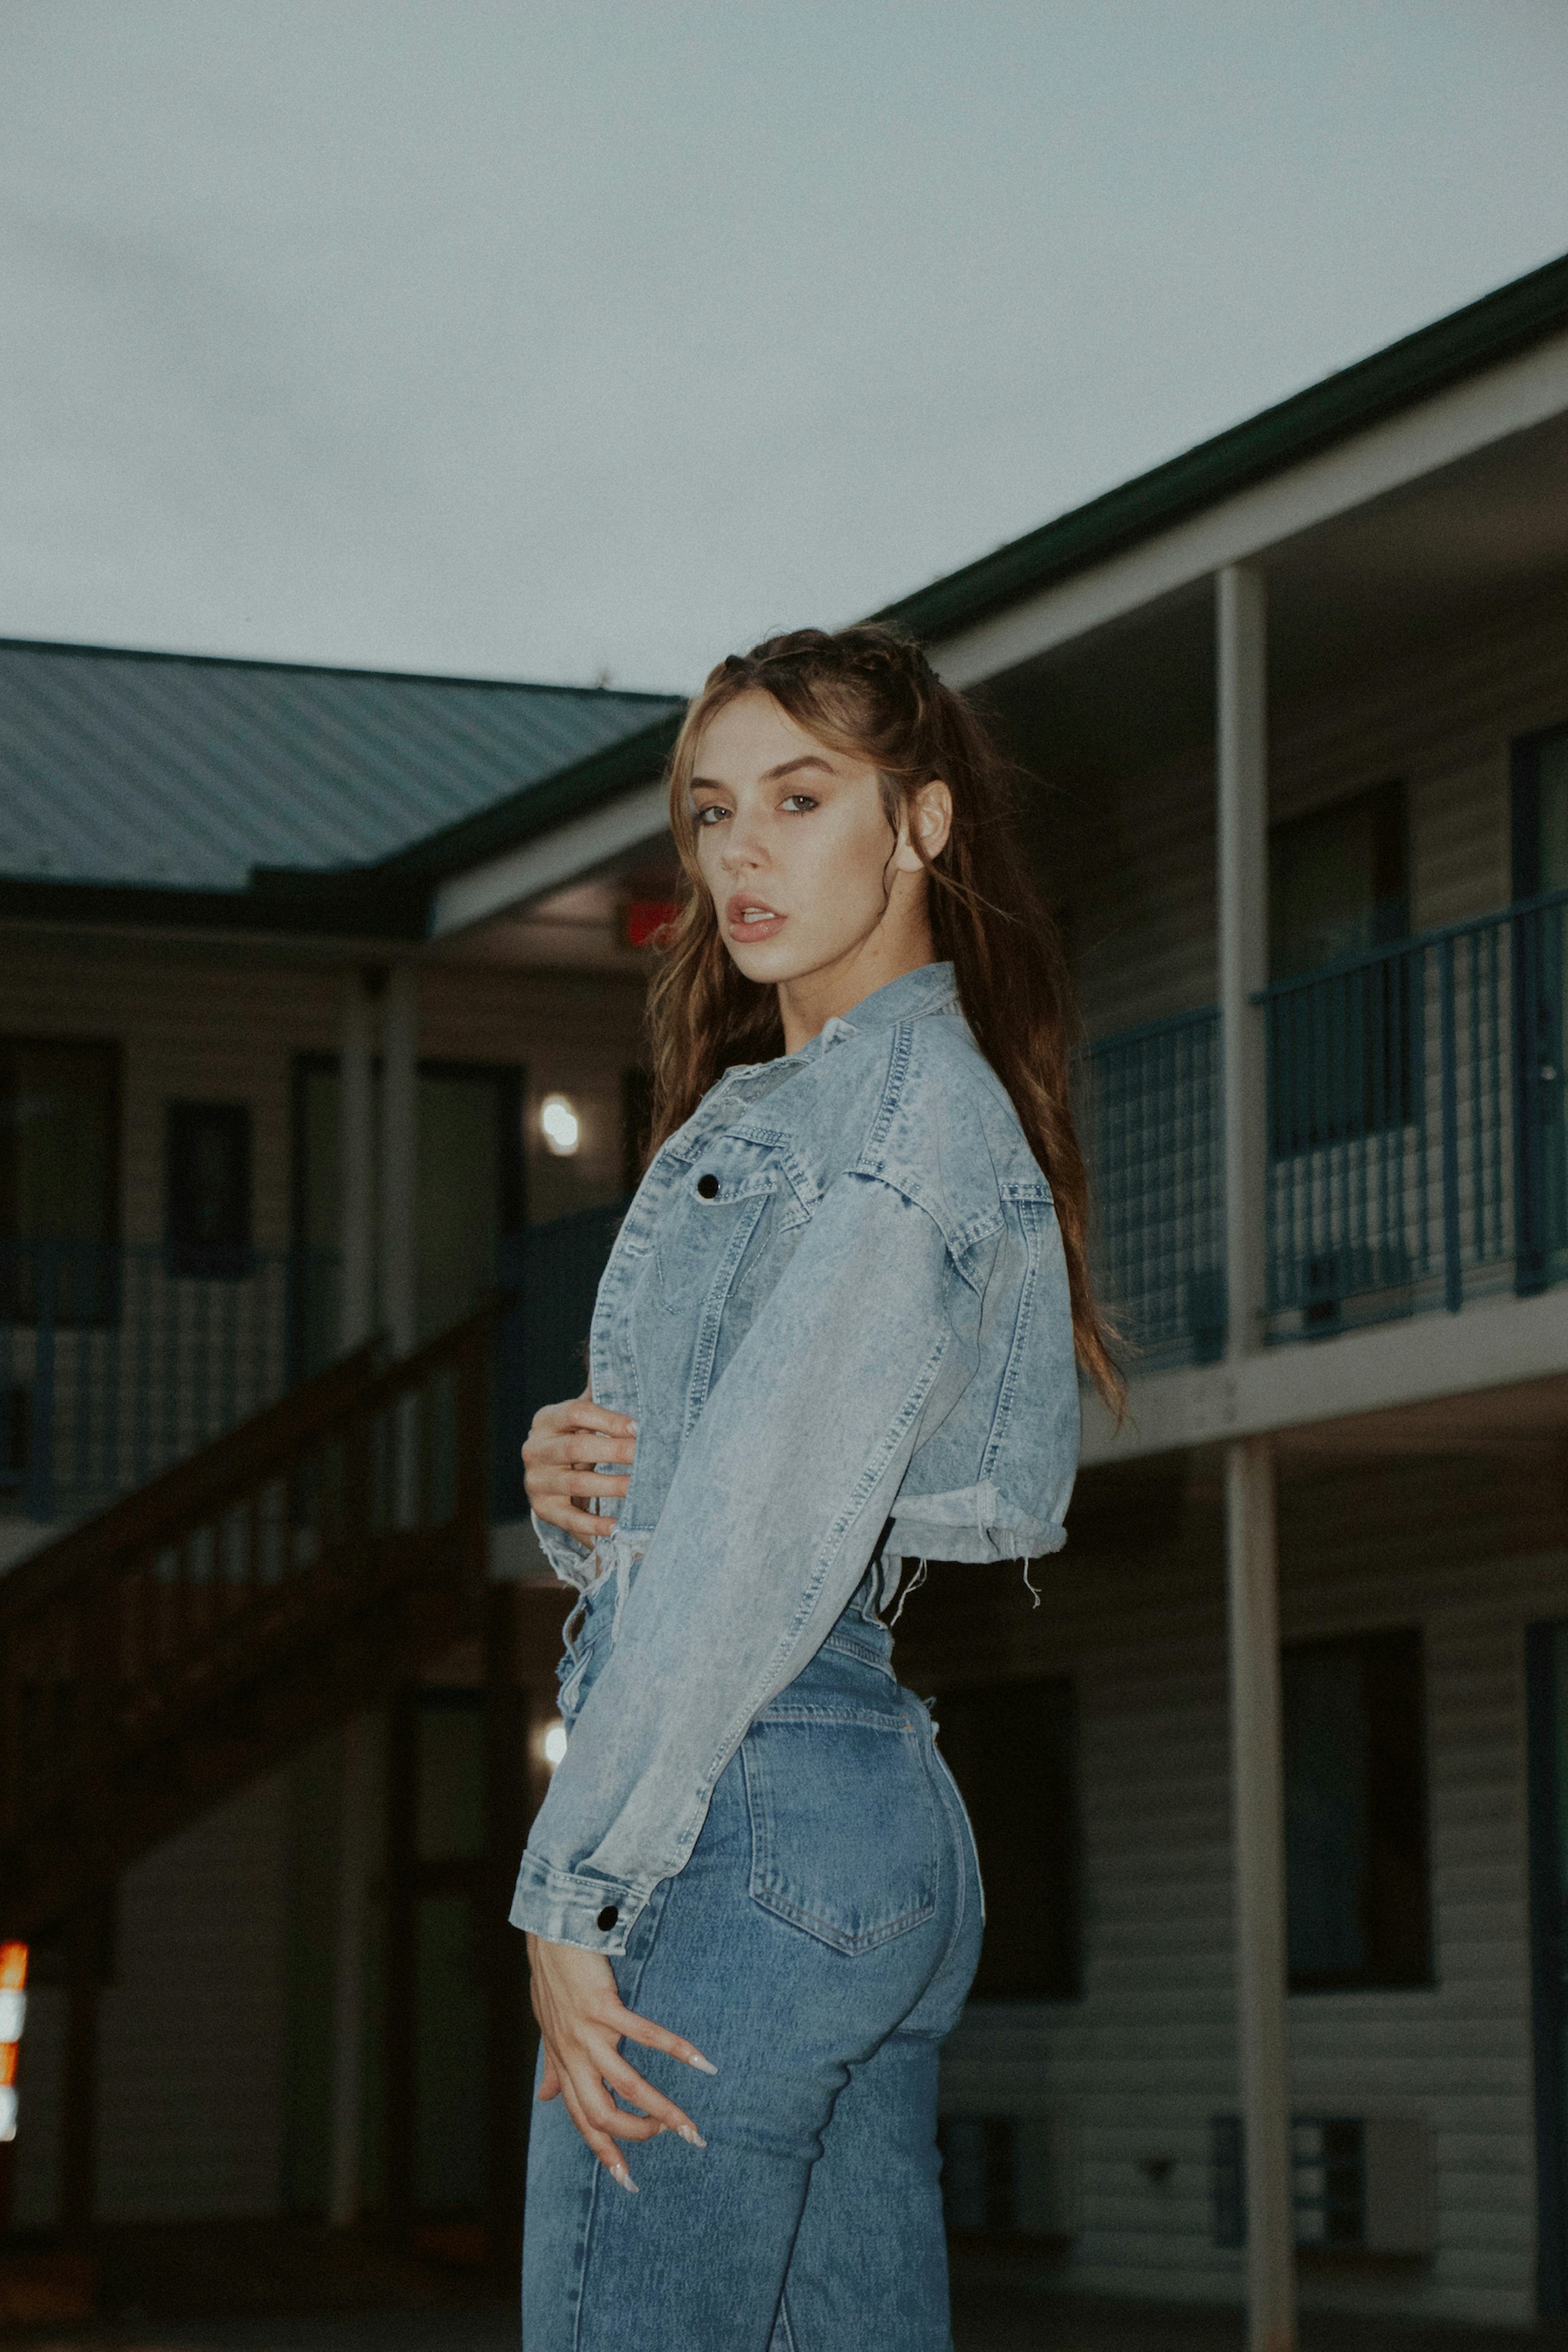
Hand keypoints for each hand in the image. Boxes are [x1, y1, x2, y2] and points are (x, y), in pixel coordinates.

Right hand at [523, 1391, 637, 1546]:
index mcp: (546, 1419)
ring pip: (576, 1483)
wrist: (547, 1473)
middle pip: (576, 1448)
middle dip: (615, 1451)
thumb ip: (601, 1396)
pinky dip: (595, 1525)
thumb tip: (632, 1371)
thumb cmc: (576, 1437)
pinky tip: (618, 1526)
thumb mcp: (583, 1417)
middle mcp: (535, 1449)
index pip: (576, 1412)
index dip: (609, 1420)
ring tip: (641, 1488)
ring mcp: (536, 1480)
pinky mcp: (543, 1508)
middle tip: (646, 1456)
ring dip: (612, 1486)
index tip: (640, 1428)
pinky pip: (570, 1519)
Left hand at [527, 1933, 716, 2190]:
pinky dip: (675, 2050)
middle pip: (602, 2113)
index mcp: (565, 2064)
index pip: (583, 2120)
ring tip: (687, 2125)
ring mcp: (588, 2033)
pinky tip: (701, 2062)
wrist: (549, 1936)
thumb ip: (551, 2067)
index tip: (627, 2180)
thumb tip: (544, 2098)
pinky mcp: (602, 2007)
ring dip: (660, 2108)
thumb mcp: (548, 2031)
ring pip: (627, 2084)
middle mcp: (574, 2056)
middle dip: (636, 2136)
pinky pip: (644, 2035)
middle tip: (669, 2140)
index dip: (604, 2151)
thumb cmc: (552, 1983)